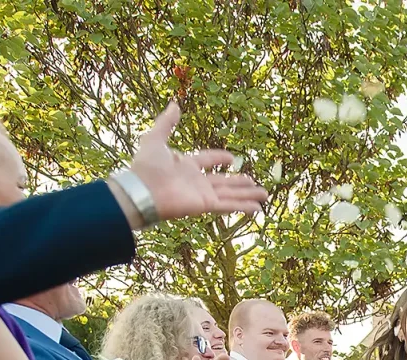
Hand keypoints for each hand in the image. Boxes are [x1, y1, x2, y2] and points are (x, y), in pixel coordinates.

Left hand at [125, 102, 267, 223]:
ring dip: (247, 195)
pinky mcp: (205, 205)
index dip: (220, 158)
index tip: (233, 159)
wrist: (141, 190)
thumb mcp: (155, 138)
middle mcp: (196, 181)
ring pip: (230, 194)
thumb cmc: (146, 166)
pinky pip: (228, 205)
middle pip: (224, 181)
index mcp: (186, 165)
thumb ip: (166, 123)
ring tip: (264, 195)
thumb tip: (175, 104)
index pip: (208, 160)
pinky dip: (243, 207)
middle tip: (254, 182)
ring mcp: (202, 194)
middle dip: (240, 182)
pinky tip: (258, 208)